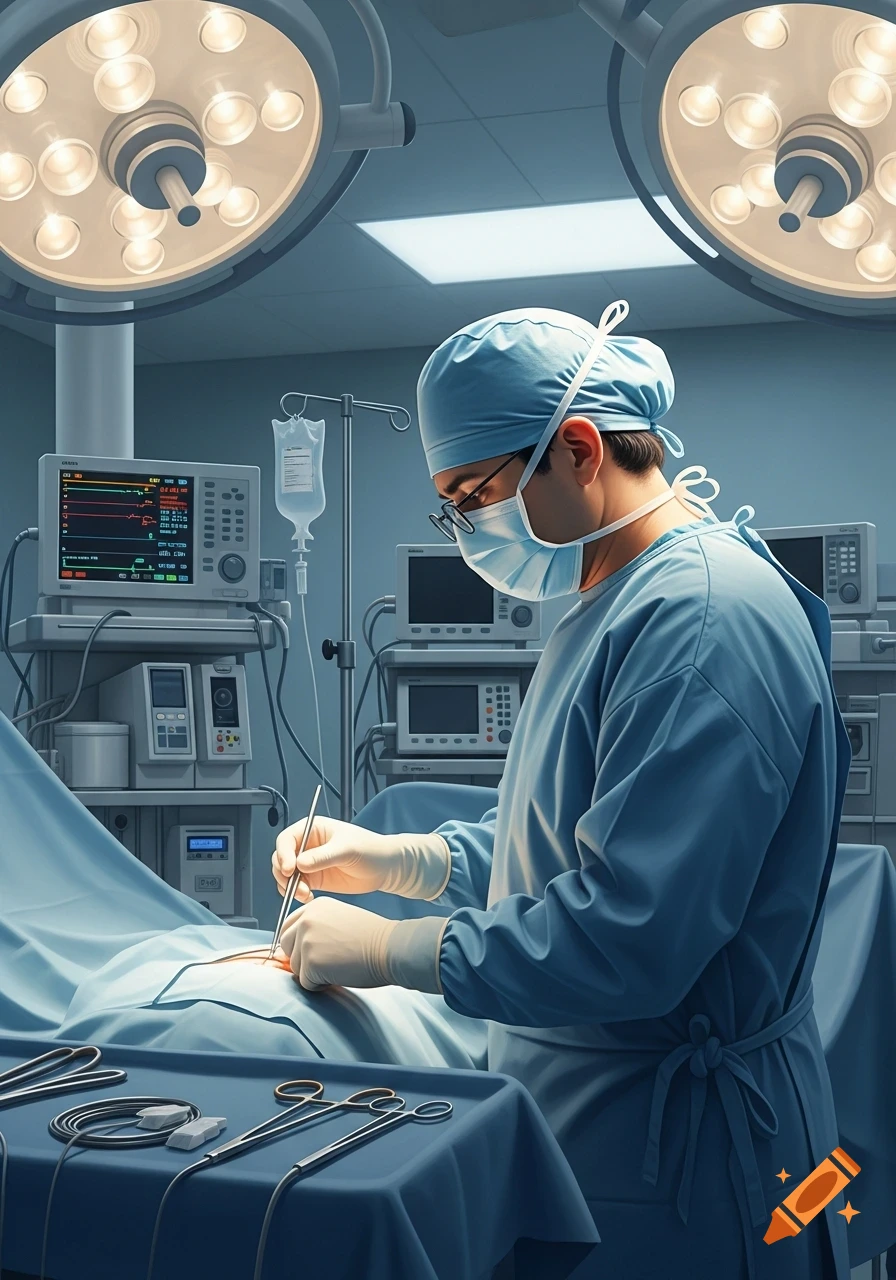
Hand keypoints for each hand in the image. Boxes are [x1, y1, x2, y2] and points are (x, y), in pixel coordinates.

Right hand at [271, 816, 450, 901]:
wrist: (386, 868)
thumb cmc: (370, 849)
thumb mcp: (347, 849)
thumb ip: (323, 856)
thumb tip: (300, 864)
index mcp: (312, 829)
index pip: (287, 839)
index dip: (283, 854)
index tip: (290, 869)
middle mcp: (307, 845)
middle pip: (281, 858)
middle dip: (284, 873)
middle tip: (296, 886)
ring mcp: (309, 863)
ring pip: (286, 875)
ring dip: (289, 886)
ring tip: (305, 894)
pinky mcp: (315, 879)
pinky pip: (296, 887)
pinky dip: (296, 894)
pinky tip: (308, 898)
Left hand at [279, 898, 446, 994]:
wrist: (390, 948)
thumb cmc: (372, 938)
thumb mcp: (339, 921)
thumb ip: (317, 928)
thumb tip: (295, 950)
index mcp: (314, 906)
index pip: (288, 926)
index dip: (298, 943)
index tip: (313, 952)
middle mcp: (306, 919)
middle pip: (286, 946)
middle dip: (302, 959)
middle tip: (328, 962)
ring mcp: (306, 940)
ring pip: (295, 967)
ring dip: (313, 973)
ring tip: (339, 965)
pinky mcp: (310, 962)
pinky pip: (306, 983)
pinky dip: (321, 985)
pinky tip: (340, 974)